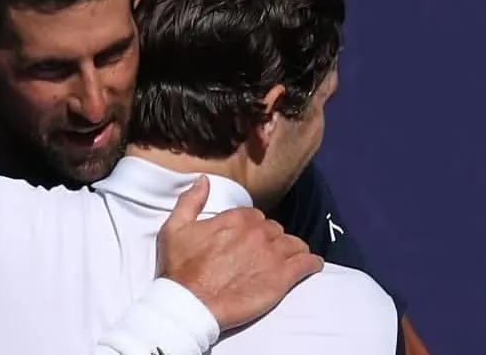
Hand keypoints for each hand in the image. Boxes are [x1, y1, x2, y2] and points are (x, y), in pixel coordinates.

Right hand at [155, 176, 323, 330]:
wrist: (190, 304)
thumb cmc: (179, 269)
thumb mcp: (174, 228)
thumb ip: (190, 200)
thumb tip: (204, 181)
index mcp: (236, 219)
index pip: (254, 216)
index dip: (250, 228)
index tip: (245, 240)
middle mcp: (258, 232)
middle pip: (274, 230)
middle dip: (269, 240)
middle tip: (260, 255)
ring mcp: (273, 254)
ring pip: (293, 243)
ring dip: (290, 250)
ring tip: (286, 260)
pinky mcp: (283, 277)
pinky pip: (307, 263)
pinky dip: (311, 263)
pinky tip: (310, 265)